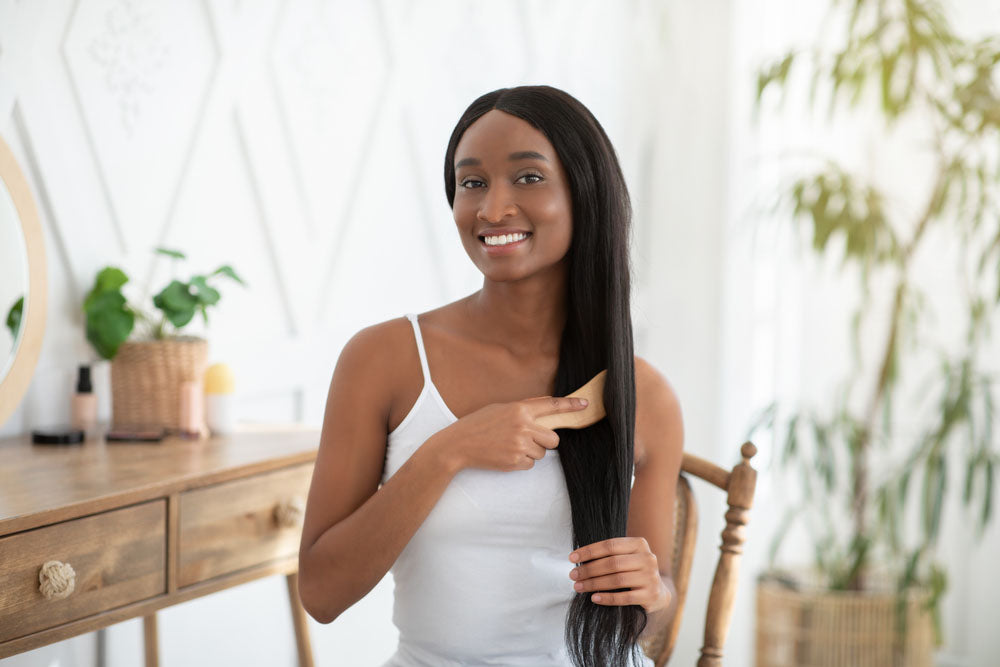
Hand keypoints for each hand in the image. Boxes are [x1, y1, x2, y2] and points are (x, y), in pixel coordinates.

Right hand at [435, 396, 589, 472]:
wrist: (459, 445)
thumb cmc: (478, 424)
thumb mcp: (500, 408)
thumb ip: (523, 408)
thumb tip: (545, 407)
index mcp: (519, 409)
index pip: (551, 405)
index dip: (570, 405)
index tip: (585, 404)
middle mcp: (523, 426)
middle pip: (553, 439)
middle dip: (546, 442)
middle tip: (531, 440)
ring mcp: (520, 445)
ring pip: (542, 453)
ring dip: (531, 452)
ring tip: (510, 447)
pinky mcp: (515, 461)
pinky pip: (530, 464)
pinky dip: (522, 462)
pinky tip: (506, 455)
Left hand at [568, 537, 670, 612]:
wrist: (657, 592)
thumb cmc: (632, 571)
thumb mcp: (625, 557)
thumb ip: (608, 555)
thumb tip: (577, 559)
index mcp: (639, 544)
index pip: (610, 545)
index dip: (589, 551)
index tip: (572, 558)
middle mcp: (648, 558)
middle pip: (612, 563)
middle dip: (589, 569)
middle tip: (573, 575)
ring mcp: (651, 577)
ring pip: (617, 580)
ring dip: (594, 584)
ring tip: (578, 587)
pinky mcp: (651, 595)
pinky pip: (625, 597)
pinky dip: (607, 598)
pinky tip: (594, 598)